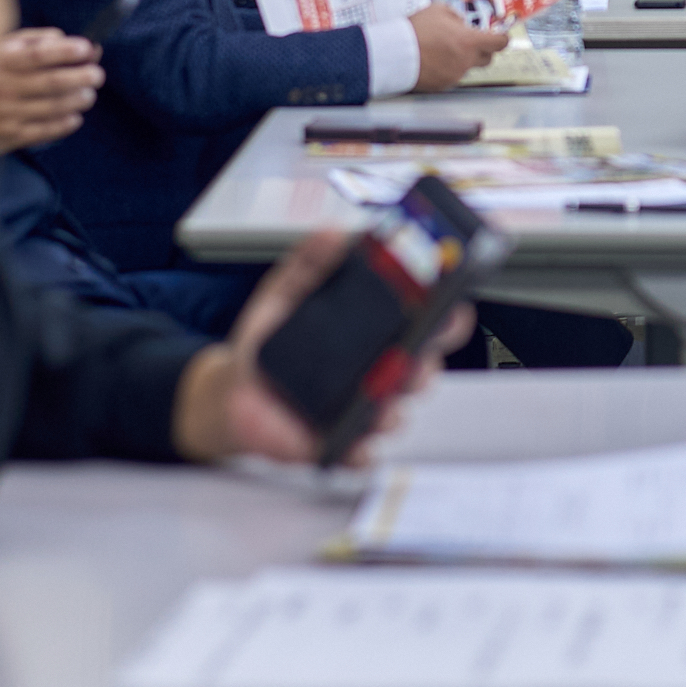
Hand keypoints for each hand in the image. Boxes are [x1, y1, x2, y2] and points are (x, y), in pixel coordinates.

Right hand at [0, 28, 102, 153]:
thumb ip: (29, 40)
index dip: (66, 52)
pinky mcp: (4, 137)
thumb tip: (61, 38)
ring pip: (50, 107)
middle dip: (80, 77)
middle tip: (97, 75)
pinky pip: (41, 132)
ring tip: (88, 95)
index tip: (88, 48)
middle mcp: (1, 88)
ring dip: (75, 101)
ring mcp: (3, 114)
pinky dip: (62, 125)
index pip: (38, 55)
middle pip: (51, 82)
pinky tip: (74, 118)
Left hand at [172, 229, 468, 465]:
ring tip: (380, 400)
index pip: (428, 321)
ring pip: (397, 412)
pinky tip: (355, 443)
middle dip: (427, 362)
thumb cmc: (272, 341)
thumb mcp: (285, 292)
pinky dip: (362, 451)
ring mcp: (364, 409)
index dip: (447, 311)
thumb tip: (332, 233)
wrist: (235, 389)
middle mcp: (382, 372)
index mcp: (379, 332)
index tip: (450, 299)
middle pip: (423, 369)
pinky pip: (361, 453)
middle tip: (417, 352)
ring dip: (394, 408)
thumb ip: (309, 261)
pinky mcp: (339, 442)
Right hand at [409, 1, 506, 90]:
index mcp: (470, 41)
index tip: (501, 37)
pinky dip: (447, 69)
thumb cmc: (417, 29)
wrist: (396, 53)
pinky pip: (452, 75)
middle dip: (483, 50)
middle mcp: (467, 61)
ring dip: (462, 59)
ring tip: (442, 50)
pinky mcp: (444, 85)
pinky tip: (433, 60)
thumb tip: (462, 23)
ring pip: (467, 67)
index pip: (499, 43)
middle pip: (488, 59)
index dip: (502, 39)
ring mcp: (456, 75)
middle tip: (470, 42)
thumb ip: (456, 16)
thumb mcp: (439, 10)